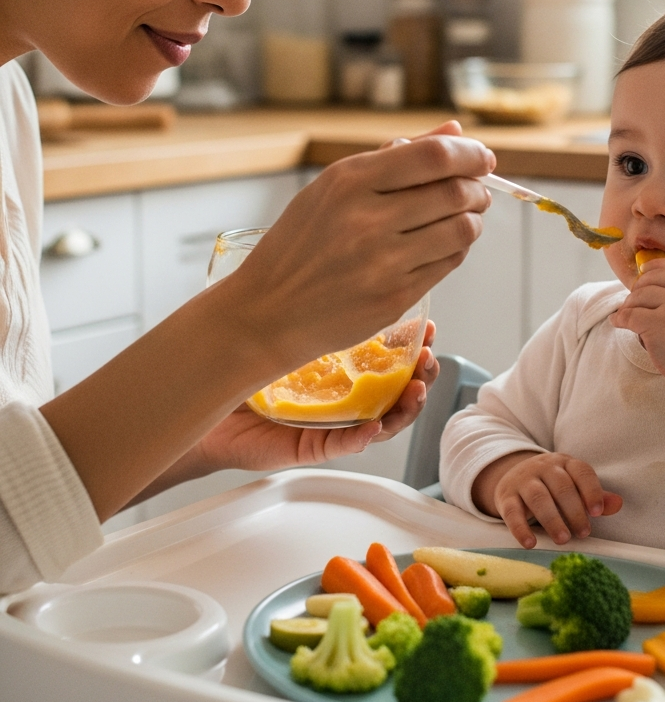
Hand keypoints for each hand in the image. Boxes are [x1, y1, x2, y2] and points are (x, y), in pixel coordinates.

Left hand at [127, 325, 439, 505]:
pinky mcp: (311, 448)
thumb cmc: (237, 363)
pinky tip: (375, 424)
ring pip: (383, 421)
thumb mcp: (280, 326)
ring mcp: (330, 423)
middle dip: (421, 376)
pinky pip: (344, 445)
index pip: (387, 355)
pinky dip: (363, 438)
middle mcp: (340, 395)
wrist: (199, 401)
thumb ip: (306, 301)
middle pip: (396, 389)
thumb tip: (330, 254)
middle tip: (428, 361)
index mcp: (340, 366)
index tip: (428, 328)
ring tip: (415, 393)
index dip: (412, 344)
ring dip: (404, 408)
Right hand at [222, 121, 493, 379]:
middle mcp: (367, 219)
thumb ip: (397, 157)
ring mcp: (383, 261)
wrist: (269, 310)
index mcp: (349, 181)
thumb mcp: (334, 188)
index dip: (469, 154)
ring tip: (465, 216)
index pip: (433, 156)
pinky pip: (449, 263)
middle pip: (455, 192)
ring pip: (462, 230)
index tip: (483, 157)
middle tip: (478, 190)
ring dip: (474, 219)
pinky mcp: (396, 295)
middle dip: (478, 188)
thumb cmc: (302, 244)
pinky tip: (445, 244)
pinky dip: (457, 248)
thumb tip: (455, 130)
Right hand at [473, 451, 622, 548]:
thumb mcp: (573, 485)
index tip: (598, 512)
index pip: (581, 471)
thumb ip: (594, 496)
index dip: (591, 490)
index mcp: (564, 463)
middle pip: (561, 486)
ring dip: (552, 519)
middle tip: (583, 533)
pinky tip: (530, 543)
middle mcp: (543, 467)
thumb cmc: (551, 485)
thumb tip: (618, 504)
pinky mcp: (505, 497)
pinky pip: (511, 512)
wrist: (512, 476)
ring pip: (538, 497)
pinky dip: (520, 529)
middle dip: (574, 510)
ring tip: (563, 539)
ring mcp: (523, 481)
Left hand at [610, 258, 664, 406]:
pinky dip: (620, 318)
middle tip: (632, 299)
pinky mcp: (657, 324)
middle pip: (653, 280)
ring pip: (639, 296)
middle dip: (639, 288)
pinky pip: (630, 315)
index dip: (656, 267)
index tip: (644, 271)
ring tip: (626, 313)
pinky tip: (616, 321)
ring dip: (629, 305)